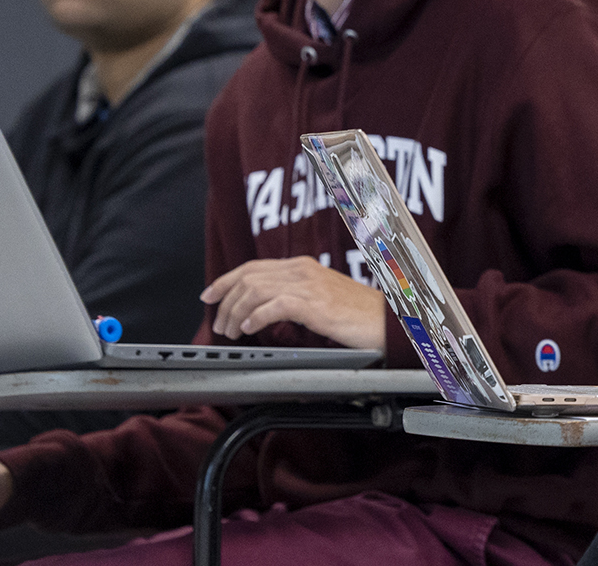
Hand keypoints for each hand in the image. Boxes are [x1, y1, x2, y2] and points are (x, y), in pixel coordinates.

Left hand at [201, 256, 386, 349]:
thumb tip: (263, 309)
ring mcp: (309, 285)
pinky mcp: (315, 304)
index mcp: (304, 266)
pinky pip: (273, 306)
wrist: (388, 319)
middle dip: (225, 301)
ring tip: (231, 331)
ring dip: (235, 312)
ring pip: (255, 290)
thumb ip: (295, 296)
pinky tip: (249, 330)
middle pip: (248, 277)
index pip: (254, 266)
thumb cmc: (359, 313)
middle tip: (218, 324)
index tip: (208, 295)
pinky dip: (255, 318)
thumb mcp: (322, 298)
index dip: (225, 280)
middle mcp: (303, 270)